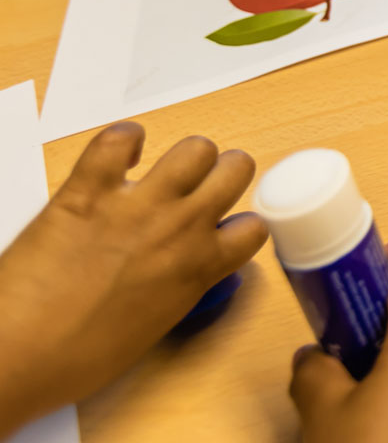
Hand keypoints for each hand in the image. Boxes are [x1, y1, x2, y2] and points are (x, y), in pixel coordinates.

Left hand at [0, 125, 266, 431]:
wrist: (15, 357)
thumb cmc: (74, 358)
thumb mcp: (152, 328)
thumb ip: (179, 287)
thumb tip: (182, 269)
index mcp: (198, 270)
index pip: (254, 227)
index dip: (239, 223)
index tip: (224, 226)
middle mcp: (179, 229)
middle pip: (237, 168)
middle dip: (224, 172)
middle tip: (201, 186)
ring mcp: (135, 206)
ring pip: (195, 148)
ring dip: (184, 156)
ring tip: (162, 170)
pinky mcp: (87, 192)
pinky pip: (117, 140)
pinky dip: (122, 140)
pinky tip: (119, 154)